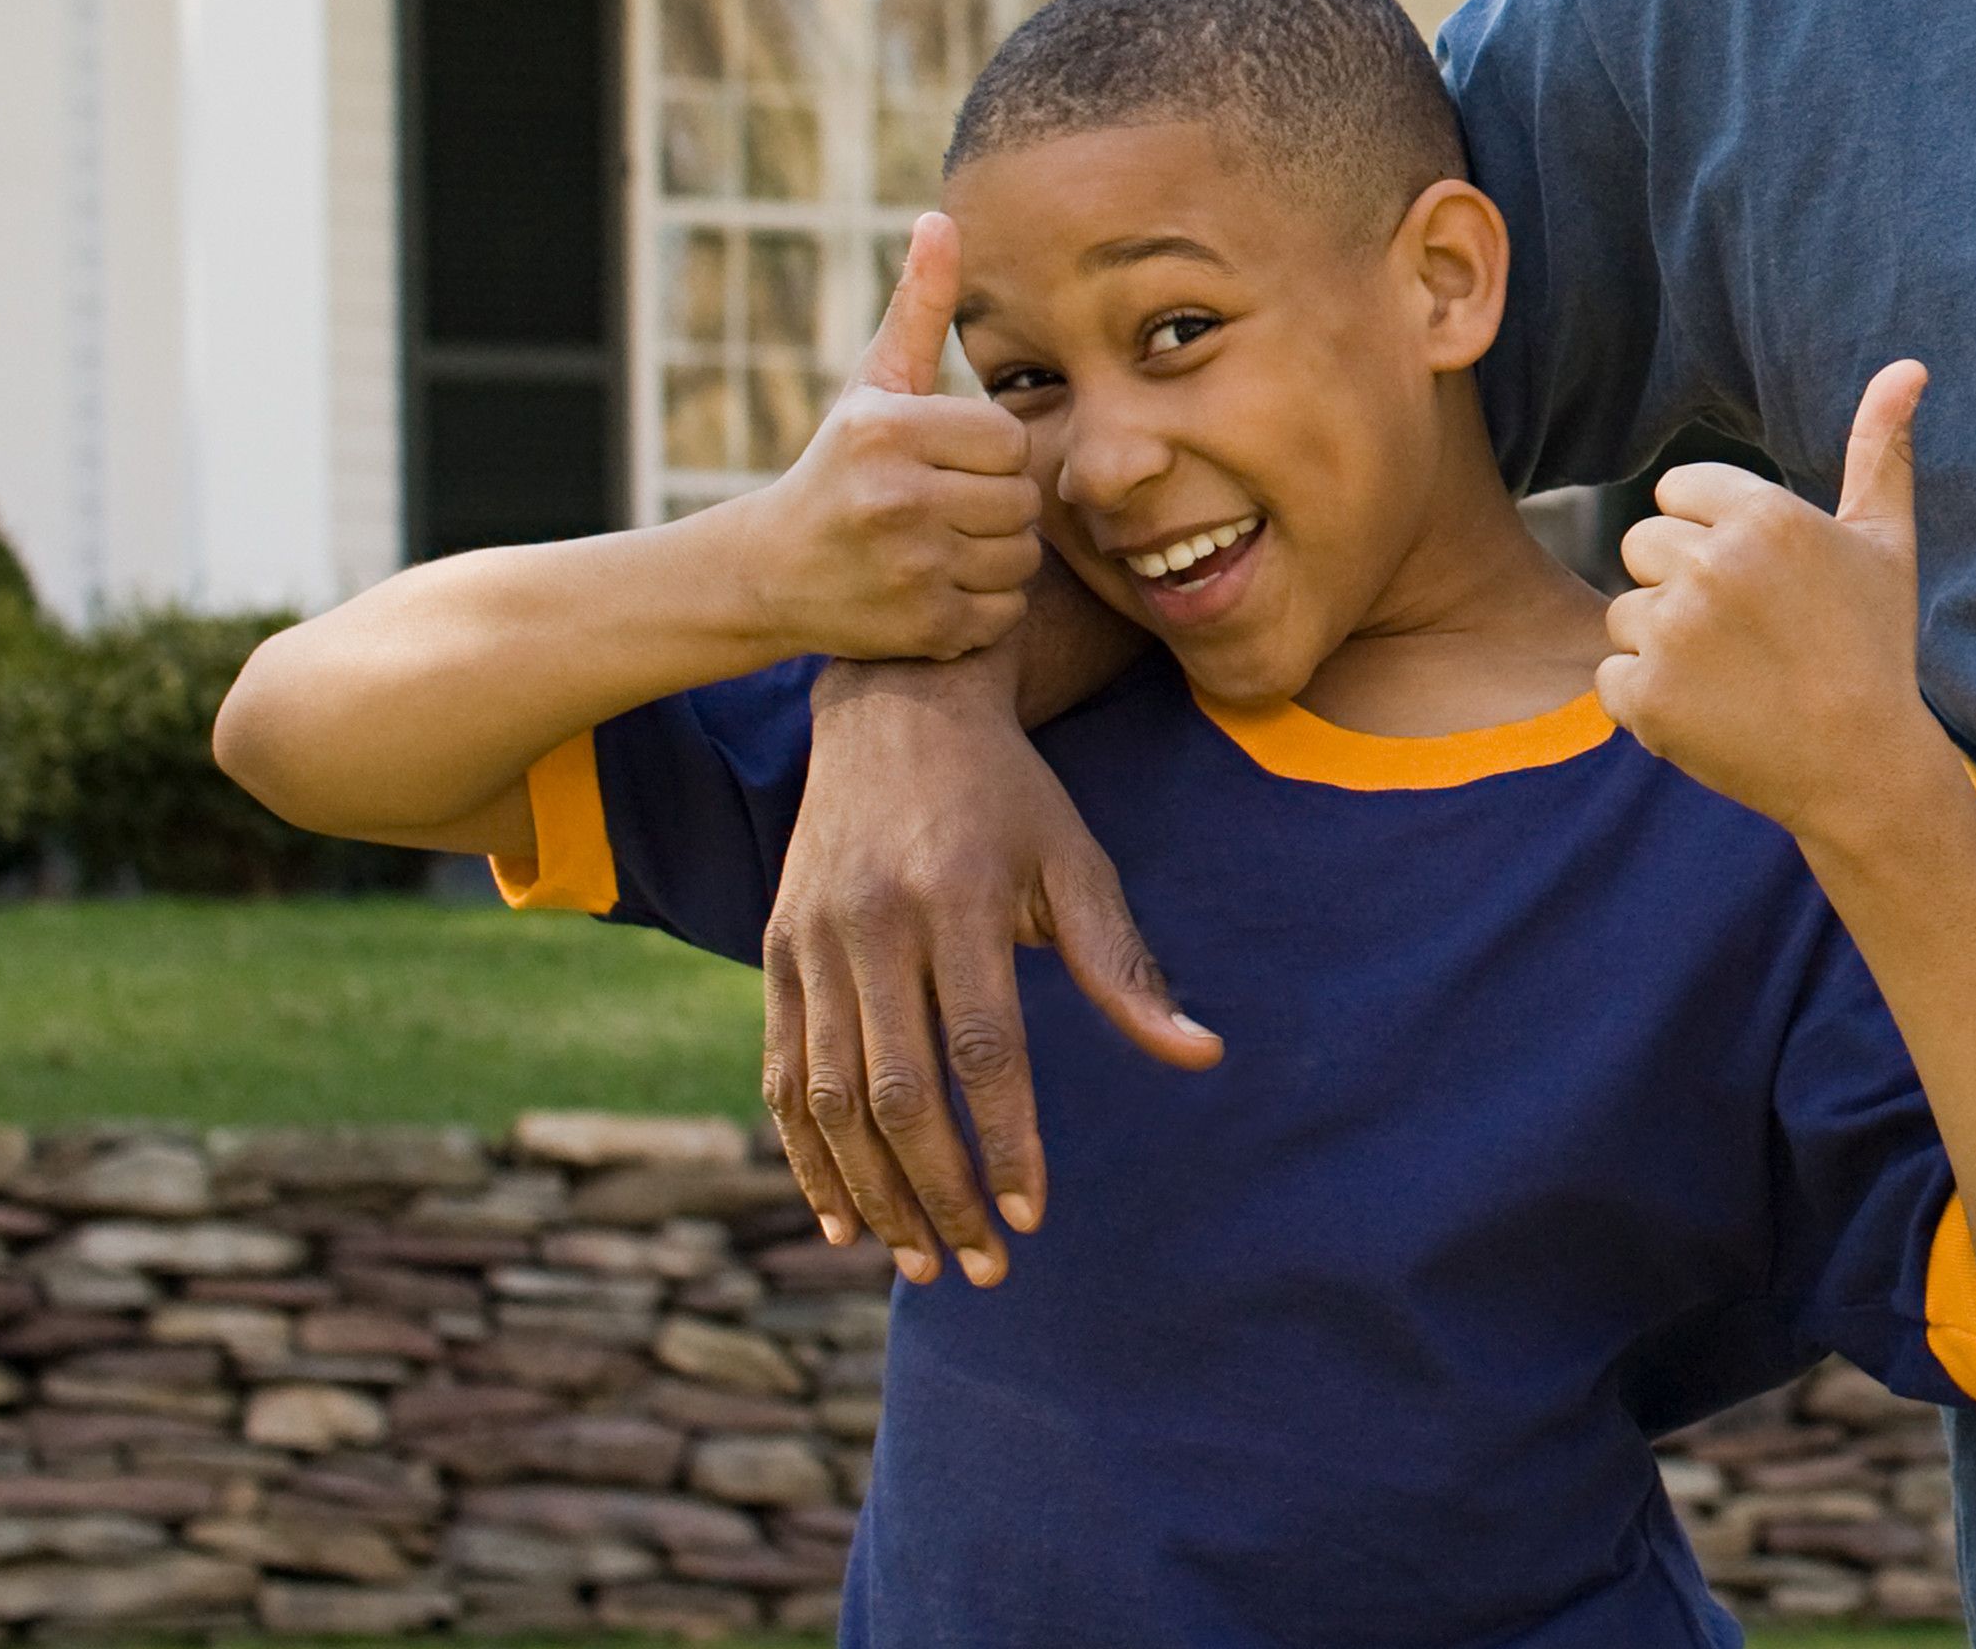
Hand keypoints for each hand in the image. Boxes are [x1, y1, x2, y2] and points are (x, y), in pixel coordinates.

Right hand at [733, 219, 1042, 662]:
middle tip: (947, 507)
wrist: (767, 573)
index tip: (948, 462)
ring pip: (1020, 559)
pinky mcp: (918, 629)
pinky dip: (983, 608)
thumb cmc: (839, 466)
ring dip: (994, 556)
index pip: (1010, 440)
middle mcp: (894, 499)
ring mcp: (906, 570)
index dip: (989, 454)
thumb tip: (941, 218)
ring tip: (943, 544)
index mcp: (888, 432)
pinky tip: (938, 588)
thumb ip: (918, 305)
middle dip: (995, 505)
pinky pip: (1003, 614)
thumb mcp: (874, 384)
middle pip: (1021, 502)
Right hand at [762, 647, 1222, 1284]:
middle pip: (901, 1094)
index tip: (1033, 1216)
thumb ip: (1126, 967)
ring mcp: (812, 943)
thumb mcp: (1078, 861)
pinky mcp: (775, 955)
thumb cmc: (1011, 794)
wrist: (895, 706)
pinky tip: (845, 1219)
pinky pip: (781, 1078)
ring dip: (876, 1194)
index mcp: (959, 900)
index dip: (1007, 1141)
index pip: (984, 1050)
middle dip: (941, 1194)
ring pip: (832, 1101)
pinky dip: (808, 1157)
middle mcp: (875, 925)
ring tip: (923, 1263)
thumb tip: (1201, 1054)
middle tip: (983, 1268)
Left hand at [1600, 363, 1939, 837]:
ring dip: (1663, 643)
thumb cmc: (1874, 646)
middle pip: (1642, 544)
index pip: (1677, 490)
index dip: (1711, 533)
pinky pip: (1611, 675)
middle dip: (1681, 584)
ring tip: (1732, 674)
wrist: (1862, 768)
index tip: (1757, 581)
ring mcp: (1671, 632)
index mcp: (1763, 515)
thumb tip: (1908, 364)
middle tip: (1746, 632)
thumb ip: (1880, 448)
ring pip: (1625, 611)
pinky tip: (1707, 710)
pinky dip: (1648, 699)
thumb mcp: (1885, 541)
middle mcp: (1710, 564)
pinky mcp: (1644, 695)